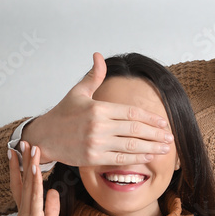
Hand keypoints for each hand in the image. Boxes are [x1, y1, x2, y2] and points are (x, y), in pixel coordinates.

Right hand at [10, 141, 60, 215]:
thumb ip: (51, 208)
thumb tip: (54, 192)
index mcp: (27, 213)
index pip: (22, 186)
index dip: (19, 168)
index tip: (18, 152)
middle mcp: (24, 212)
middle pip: (21, 181)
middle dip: (22, 161)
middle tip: (22, 141)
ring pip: (27, 186)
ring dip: (29, 166)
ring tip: (31, 148)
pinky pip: (34, 199)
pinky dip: (34, 183)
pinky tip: (35, 170)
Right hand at [21, 52, 174, 166]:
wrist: (44, 137)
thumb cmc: (62, 114)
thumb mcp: (78, 92)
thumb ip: (93, 76)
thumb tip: (99, 55)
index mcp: (98, 108)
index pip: (131, 112)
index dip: (150, 118)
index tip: (164, 123)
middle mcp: (98, 126)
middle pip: (135, 130)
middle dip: (156, 134)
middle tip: (170, 137)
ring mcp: (96, 143)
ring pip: (131, 146)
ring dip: (151, 148)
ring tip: (165, 149)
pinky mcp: (93, 158)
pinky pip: (120, 159)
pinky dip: (137, 158)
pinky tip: (148, 157)